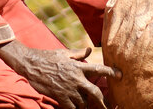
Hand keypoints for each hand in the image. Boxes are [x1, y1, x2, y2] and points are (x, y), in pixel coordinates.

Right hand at [0, 40, 119, 108]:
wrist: (31, 64)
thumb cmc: (47, 57)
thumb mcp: (64, 53)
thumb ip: (78, 54)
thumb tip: (89, 50)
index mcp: (78, 66)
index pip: (99, 69)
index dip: (111, 72)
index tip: (121, 75)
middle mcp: (76, 78)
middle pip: (95, 92)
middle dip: (104, 102)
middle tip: (109, 107)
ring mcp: (68, 88)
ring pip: (83, 102)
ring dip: (86, 106)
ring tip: (86, 107)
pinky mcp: (60, 96)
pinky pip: (72, 107)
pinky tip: (76, 108)